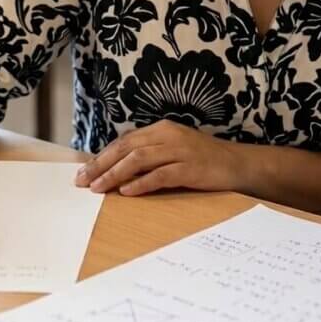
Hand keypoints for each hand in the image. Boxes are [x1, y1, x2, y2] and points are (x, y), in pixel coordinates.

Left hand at [74, 121, 241, 195]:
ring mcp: (179, 151)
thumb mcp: (175, 149)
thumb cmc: (204, 160)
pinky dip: (141, 183)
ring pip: (139, 159)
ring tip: (98, 187)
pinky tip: (126, 191)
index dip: (103, 155)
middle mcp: (168, 136)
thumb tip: (119, 169)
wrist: (238, 164)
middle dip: (101, 164)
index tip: (85, 171)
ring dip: (115, 173)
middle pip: (127, 147)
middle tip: (82, 180)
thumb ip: (151, 154)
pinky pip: (160, 175)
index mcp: (162, 129)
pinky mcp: (189, 168)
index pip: (125, 141)